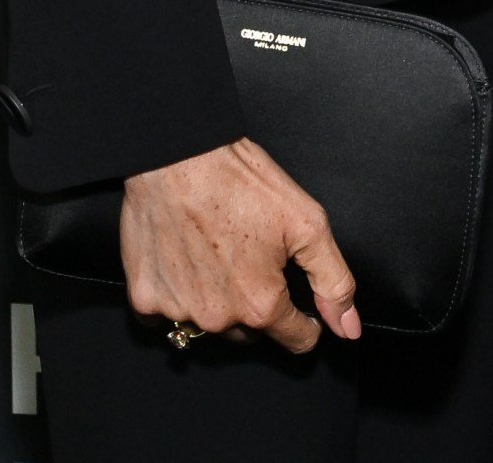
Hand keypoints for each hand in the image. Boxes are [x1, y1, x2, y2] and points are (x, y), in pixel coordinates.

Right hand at [120, 136, 360, 350]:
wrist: (178, 155)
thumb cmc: (240, 181)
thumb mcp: (306, 222)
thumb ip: (333, 280)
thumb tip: (348, 328)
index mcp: (260, 304)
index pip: (296, 339)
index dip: (306, 321)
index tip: (301, 305)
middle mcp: (218, 319)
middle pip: (252, 331)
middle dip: (259, 303)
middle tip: (254, 256)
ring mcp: (178, 311)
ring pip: (211, 322)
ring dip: (218, 299)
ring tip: (219, 252)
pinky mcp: (144, 298)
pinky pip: (167, 313)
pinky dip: (179, 294)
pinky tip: (185, 259)